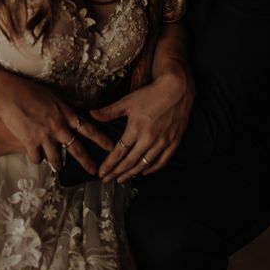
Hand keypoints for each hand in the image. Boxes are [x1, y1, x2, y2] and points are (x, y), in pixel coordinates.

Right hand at [0, 73, 113, 173]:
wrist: (8, 95)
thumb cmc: (30, 91)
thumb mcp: (54, 94)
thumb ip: (70, 102)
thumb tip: (83, 104)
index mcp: (66, 114)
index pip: (89, 129)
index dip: (101, 139)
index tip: (111, 147)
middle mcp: (59, 127)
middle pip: (77, 149)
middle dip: (87, 162)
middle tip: (94, 172)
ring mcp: (45, 136)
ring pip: (56, 158)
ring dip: (57, 164)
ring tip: (58, 166)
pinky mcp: (30, 143)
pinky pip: (37, 158)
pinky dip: (36, 158)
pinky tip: (34, 155)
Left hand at [93, 68, 194, 182]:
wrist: (177, 89)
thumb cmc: (151, 94)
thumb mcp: (128, 101)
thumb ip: (109, 111)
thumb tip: (92, 115)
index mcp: (136, 129)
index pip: (119, 152)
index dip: (109, 165)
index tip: (101, 173)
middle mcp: (149, 139)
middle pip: (130, 162)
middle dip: (117, 173)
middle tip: (108, 180)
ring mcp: (162, 142)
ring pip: (145, 164)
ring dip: (132, 173)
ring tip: (122, 179)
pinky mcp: (173, 142)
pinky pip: (162, 161)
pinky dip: (152, 169)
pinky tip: (145, 172)